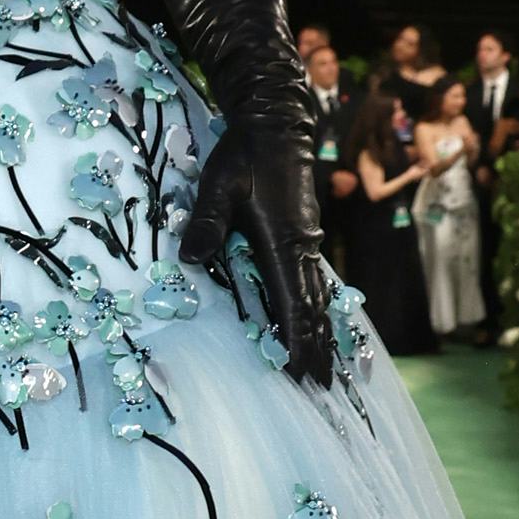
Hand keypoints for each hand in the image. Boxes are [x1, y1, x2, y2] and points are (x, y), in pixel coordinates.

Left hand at [180, 119, 336, 386]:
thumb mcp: (218, 184)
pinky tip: (322, 327)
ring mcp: (308, 243)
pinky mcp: (306, 237)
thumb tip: (191, 260)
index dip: (296, 341)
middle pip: (312, 311)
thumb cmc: (244, 154)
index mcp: (284, 243)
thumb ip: (207, 222)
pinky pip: (317, 285)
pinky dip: (321, 313)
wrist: (277, 124)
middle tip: (319, 393)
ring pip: (319, 300)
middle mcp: (303, 249)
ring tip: (327, 374)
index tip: (300, 375)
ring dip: (321, 337)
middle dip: (315, 351)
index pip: (292, 304)